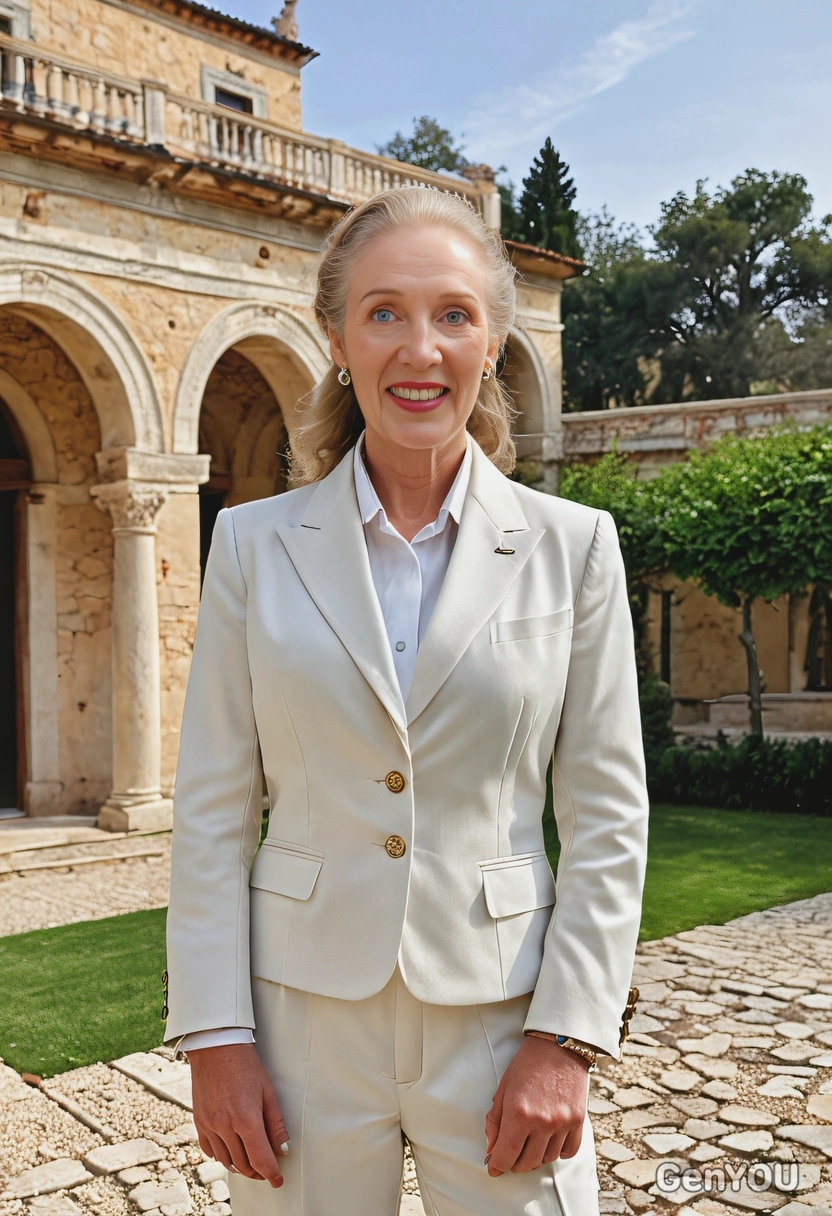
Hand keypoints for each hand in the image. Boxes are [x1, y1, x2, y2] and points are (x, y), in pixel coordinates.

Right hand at [188, 1043, 288, 1186]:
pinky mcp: (199, 1122)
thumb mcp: (268, 1091)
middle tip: (267, 1171)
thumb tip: (281, 1148)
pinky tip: (231, 1151)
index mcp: (246, 1118)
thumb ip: (275, 1123)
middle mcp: (225, 1126)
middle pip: (243, 1164)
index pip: (260, 1159)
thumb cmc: (244, 1064)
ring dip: (240, 1167)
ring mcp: (209, 1125)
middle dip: (257, 1172)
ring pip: (226, 1161)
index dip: (271, 1174)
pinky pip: (210, 1150)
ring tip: (251, 1162)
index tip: (277, 1180)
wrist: (216, 1047)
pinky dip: (222, 1156)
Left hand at [484, 1035, 589, 1175]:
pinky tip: (549, 1141)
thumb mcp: (504, 1089)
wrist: (558, 1045)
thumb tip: (492, 1152)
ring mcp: (562, 1123)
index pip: (505, 1155)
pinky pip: (567, 1152)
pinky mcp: (578, 1121)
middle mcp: (542, 1122)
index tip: (493, 1167)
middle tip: (510, 1154)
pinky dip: (557, 1152)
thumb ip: (495, 1122)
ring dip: (535, 1157)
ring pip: (547, 1159)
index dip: (497, 1165)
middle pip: (526, 1163)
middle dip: (514, 1163)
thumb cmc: (527, 1064)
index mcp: (519, 1113)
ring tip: (529, 1144)